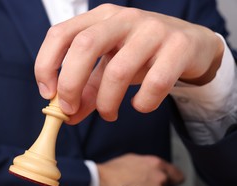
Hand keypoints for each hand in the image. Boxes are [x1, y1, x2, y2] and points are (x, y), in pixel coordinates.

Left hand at [35, 4, 223, 123]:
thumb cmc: (141, 55)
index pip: (60, 34)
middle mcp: (123, 18)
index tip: (48, 94)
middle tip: (70, 110)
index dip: (46, 65)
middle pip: (84, 46)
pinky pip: (154, 83)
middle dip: (71, 84)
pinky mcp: (178, 47)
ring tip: (109, 114)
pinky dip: (143, 103)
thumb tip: (67, 116)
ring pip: (118, 70)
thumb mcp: (109, 67)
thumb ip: (88, 90)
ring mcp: (152, 29)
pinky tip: (140, 105)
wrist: (191, 45)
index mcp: (100, 18)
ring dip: (106, 102)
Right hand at [96, 153, 184, 185]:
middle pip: (168, 185)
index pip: (177, 175)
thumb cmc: (113, 171)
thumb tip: (151, 168)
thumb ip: (147, 164)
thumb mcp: (132, 159)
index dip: (173, 179)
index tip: (171, 182)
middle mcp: (160, 177)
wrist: (103, 183)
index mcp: (156, 163)